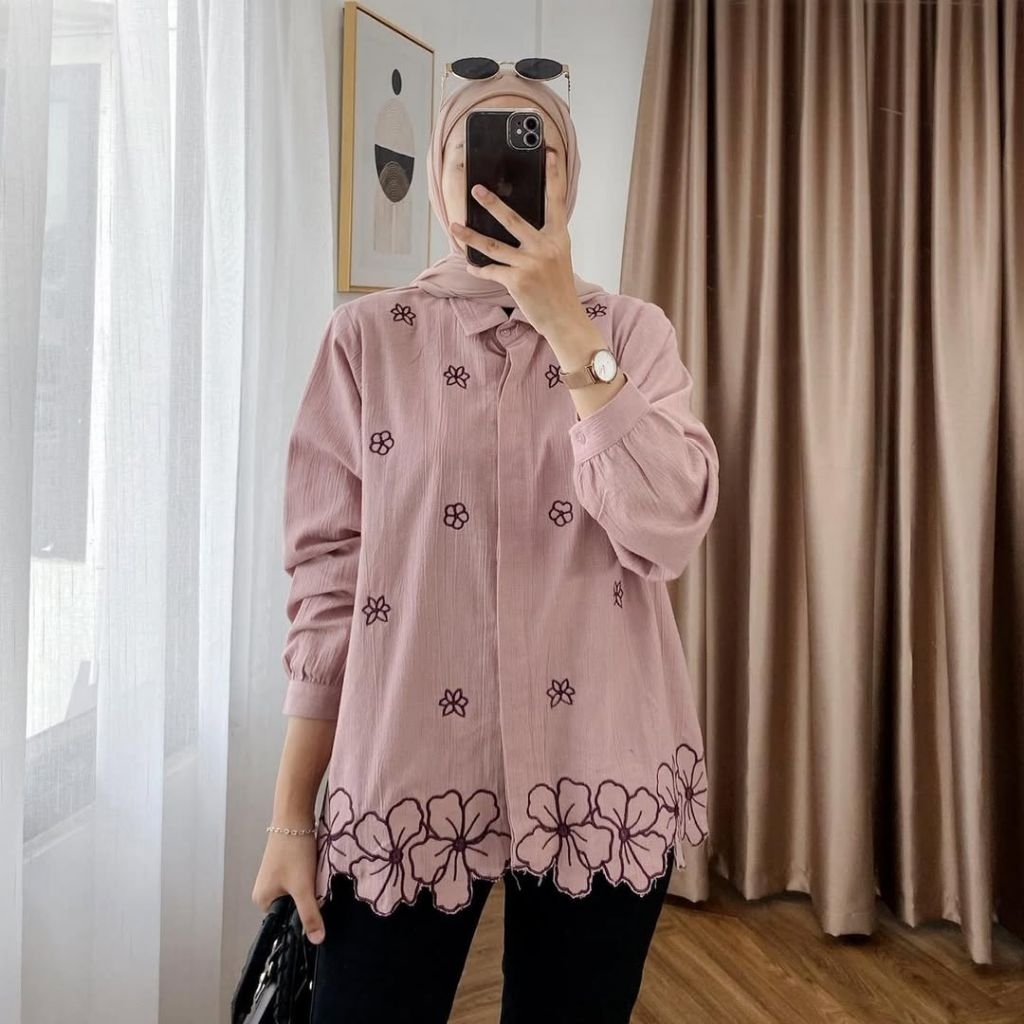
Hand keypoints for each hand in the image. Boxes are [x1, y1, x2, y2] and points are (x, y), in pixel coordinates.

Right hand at [251, 831, 325, 943]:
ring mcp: (273, 878)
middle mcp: (264, 891)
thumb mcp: (303, 887)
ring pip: (297, 893)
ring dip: (309, 888)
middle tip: (316, 889)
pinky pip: (298, 881)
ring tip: (314, 877)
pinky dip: (308, 878)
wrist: (294, 817)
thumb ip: (310, 915)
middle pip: (292, 908)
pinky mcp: (283, 866)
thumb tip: (317, 941)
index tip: (316, 911)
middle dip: (307, 901)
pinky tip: (313, 869)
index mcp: (262, 901)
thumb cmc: (294, 852)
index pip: (285, 922)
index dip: (302, 918)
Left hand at [451, 149, 588, 338]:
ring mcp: (530, 264)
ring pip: (492, 245)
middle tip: (475, 189)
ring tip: (454, 226)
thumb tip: (518, 228)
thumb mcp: (558, 259)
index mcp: (558, 238)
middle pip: (513, 219)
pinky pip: (490, 270)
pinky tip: (469, 265)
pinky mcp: (517, 281)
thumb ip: (543, 241)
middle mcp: (544, 247)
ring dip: (470, 236)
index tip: (549, 154)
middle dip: (492, 203)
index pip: (557, 201)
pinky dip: (478, 268)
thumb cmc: (559, 290)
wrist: (565, 319)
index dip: (554, 176)